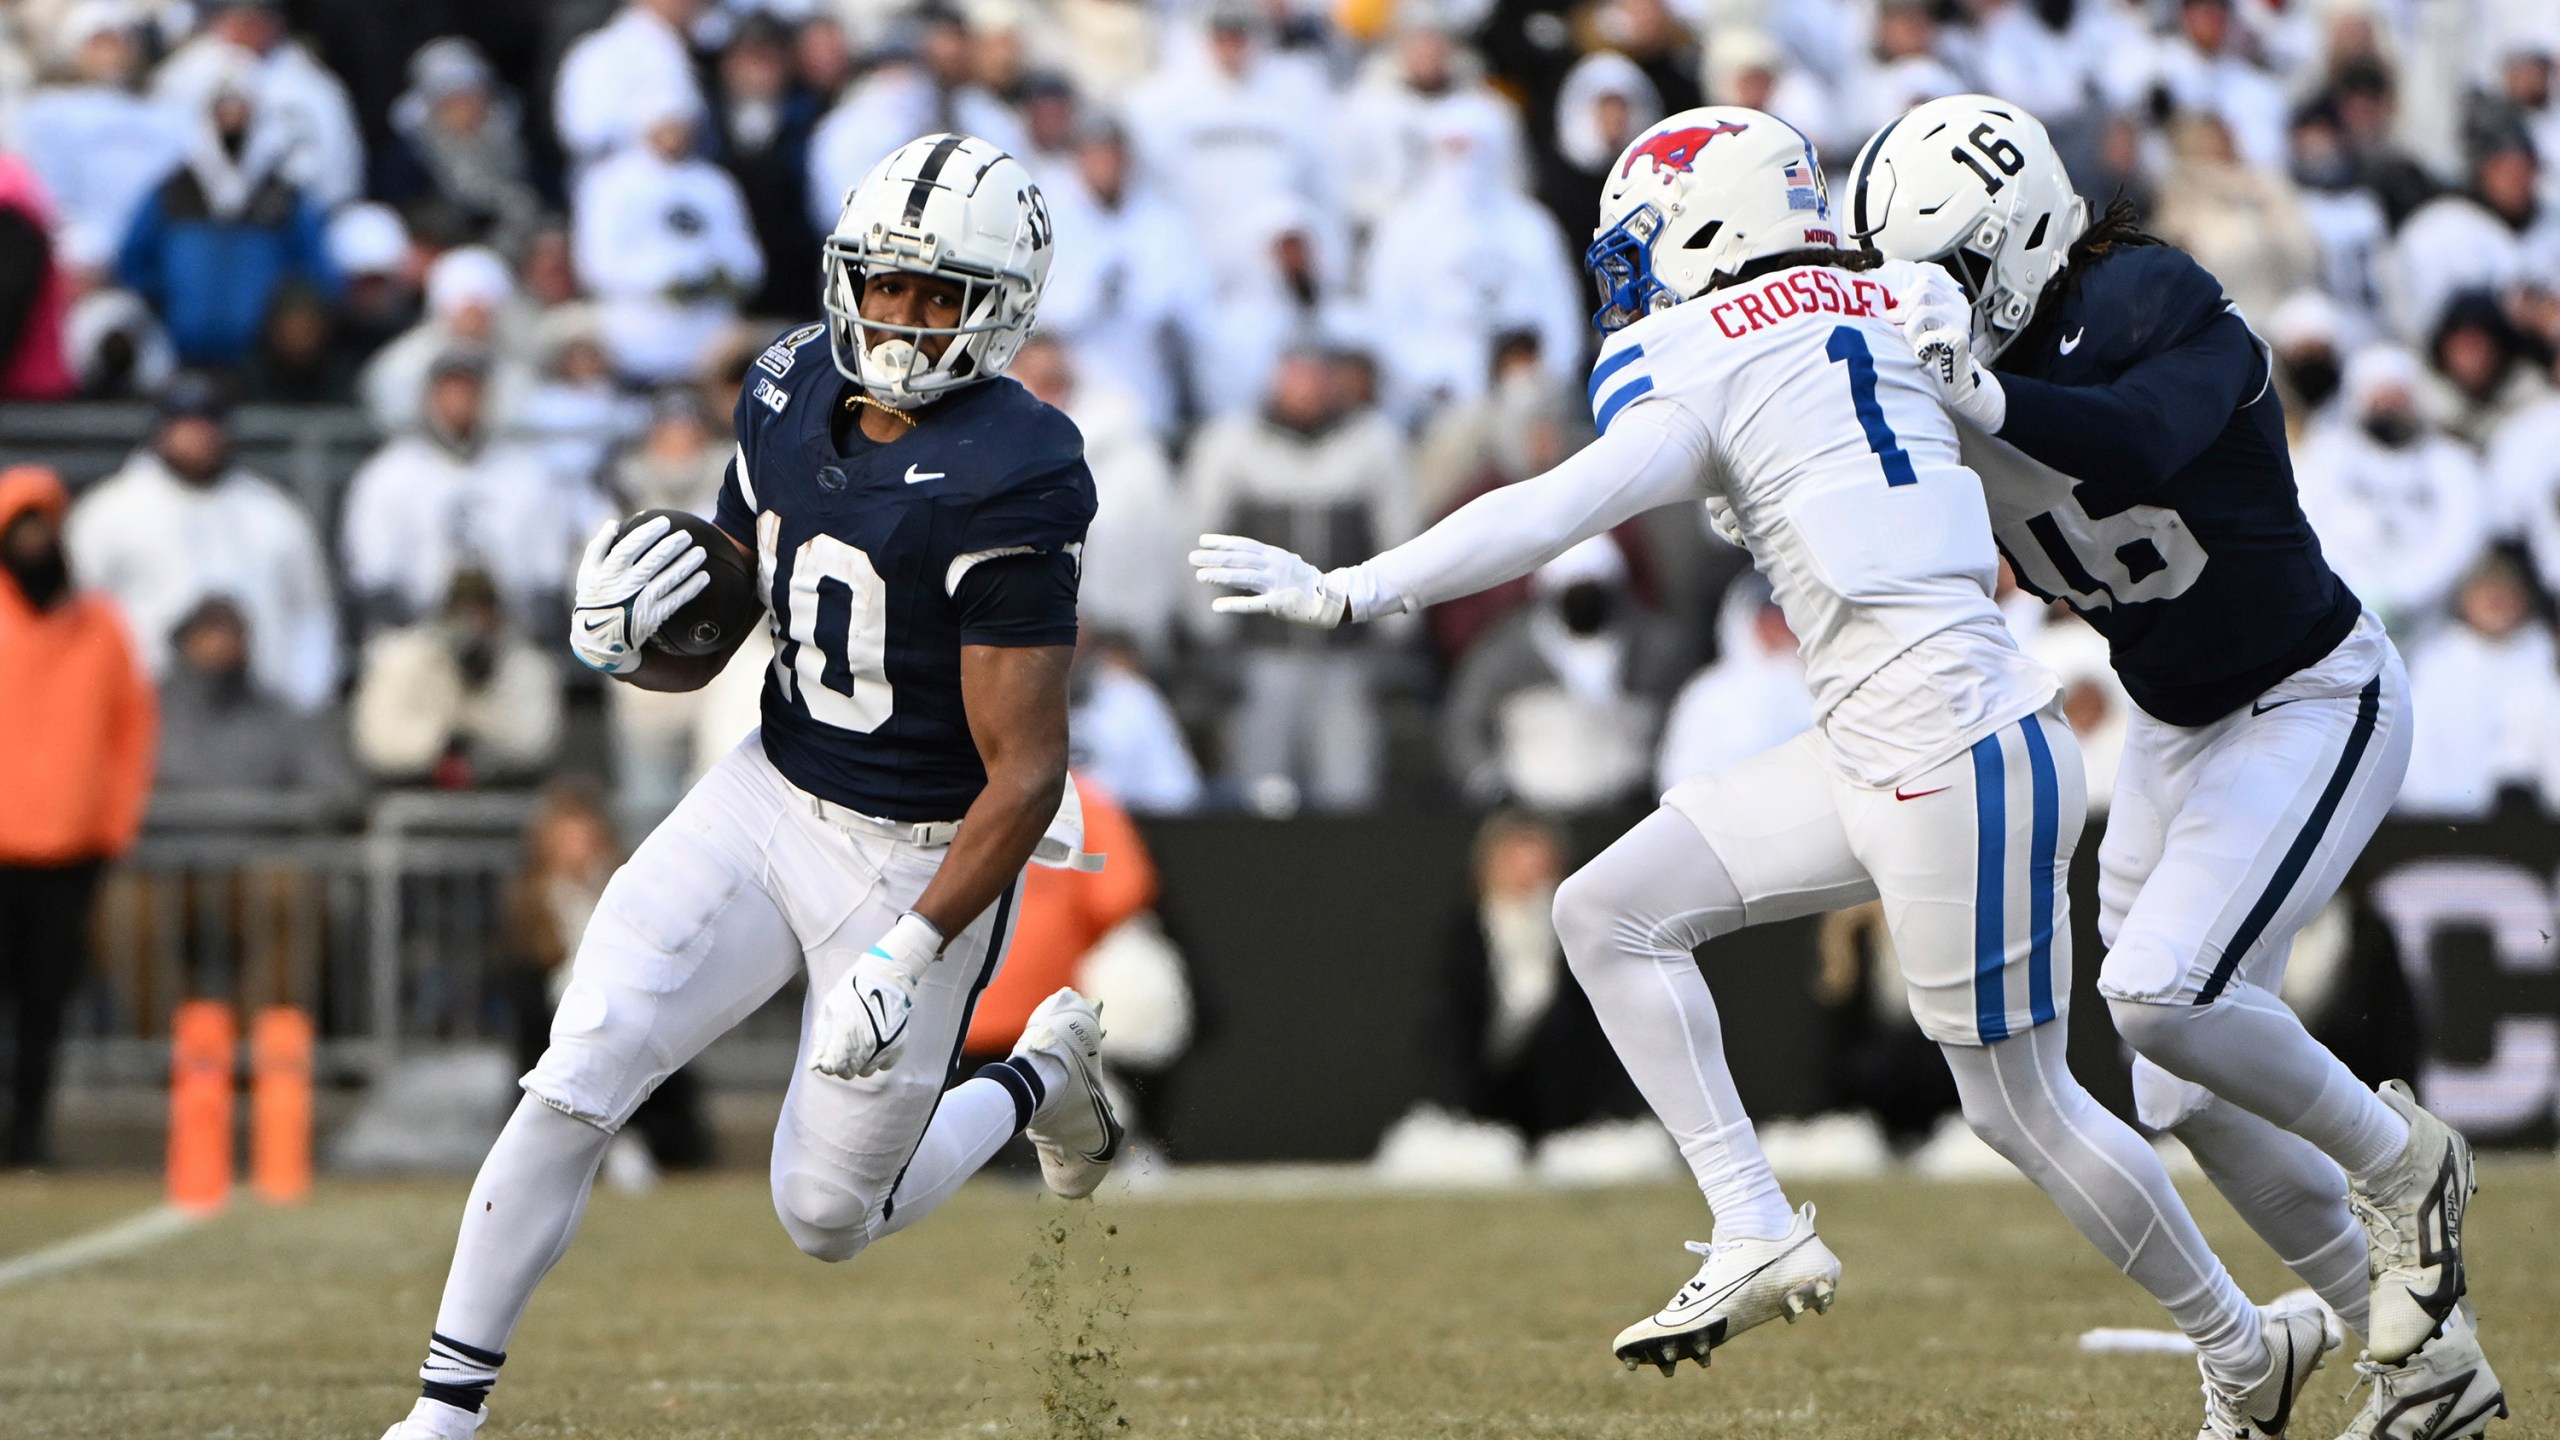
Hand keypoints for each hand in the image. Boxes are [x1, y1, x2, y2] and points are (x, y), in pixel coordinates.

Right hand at [570, 516, 708, 673]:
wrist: (598, 638)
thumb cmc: (594, 598)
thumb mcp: (587, 572)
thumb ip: (599, 546)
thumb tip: (613, 523)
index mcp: (610, 571)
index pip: (632, 546)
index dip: (649, 532)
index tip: (664, 523)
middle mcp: (627, 585)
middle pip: (655, 560)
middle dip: (673, 545)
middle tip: (687, 535)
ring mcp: (642, 601)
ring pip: (669, 578)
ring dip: (687, 564)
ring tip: (701, 552)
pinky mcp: (654, 617)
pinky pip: (676, 599)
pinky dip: (691, 588)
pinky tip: (704, 577)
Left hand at [808, 913, 941, 1079]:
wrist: (886, 976)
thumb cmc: (853, 989)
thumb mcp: (831, 1008)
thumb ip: (823, 1039)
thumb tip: (814, 1064)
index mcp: (846, 1033)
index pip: (833, 1067)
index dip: (827, 1064)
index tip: (827, 1057)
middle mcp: (866, 1044)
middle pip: (849, 1073)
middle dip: (842, 1065)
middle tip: (842, 1049)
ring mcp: (884, 1046)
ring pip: (866, 1072)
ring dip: (859, 1063)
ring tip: (859, 1044)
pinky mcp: (898, 1046)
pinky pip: (884, 1066)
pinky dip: (878, 1059)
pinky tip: (875, 1044)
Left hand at [1191, 534, 1345, 627]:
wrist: (1331, 600)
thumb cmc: (1306, 584)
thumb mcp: (1286, 565)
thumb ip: (1265, 562)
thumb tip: (1242, 560)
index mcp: (1275, 555)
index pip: (1244, 545)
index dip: (1223, 542)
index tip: (1203, 541)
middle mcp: (1274, 566)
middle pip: (1239, 559)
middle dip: (1214, 558)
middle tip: (1193, 558)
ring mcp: (1277, 584)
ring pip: (1243, 577)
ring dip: (1220, 575)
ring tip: (1200, 575)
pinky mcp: (1279, 603)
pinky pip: (1253, 604)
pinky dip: (1234, 604)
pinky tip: (1217, 606)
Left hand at [1881, 263, 2005, 432]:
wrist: (1952, 379)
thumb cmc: (1932, 351)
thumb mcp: (1920, 325)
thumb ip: (1909, 310)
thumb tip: (1886, 306)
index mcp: (1950, 296)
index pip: (1926, 280)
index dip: (1906, 296)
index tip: (1900, 315)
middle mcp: (1959, 303)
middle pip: (1924, 289)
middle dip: (1906, 311)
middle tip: (1904, 331)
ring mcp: (1961, 319)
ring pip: (1922, 311)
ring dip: (1911, 330)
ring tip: (1917, 343)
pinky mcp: (1958, 337)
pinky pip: (1927, 336)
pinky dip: (1919, 347)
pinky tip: (1926, 353)